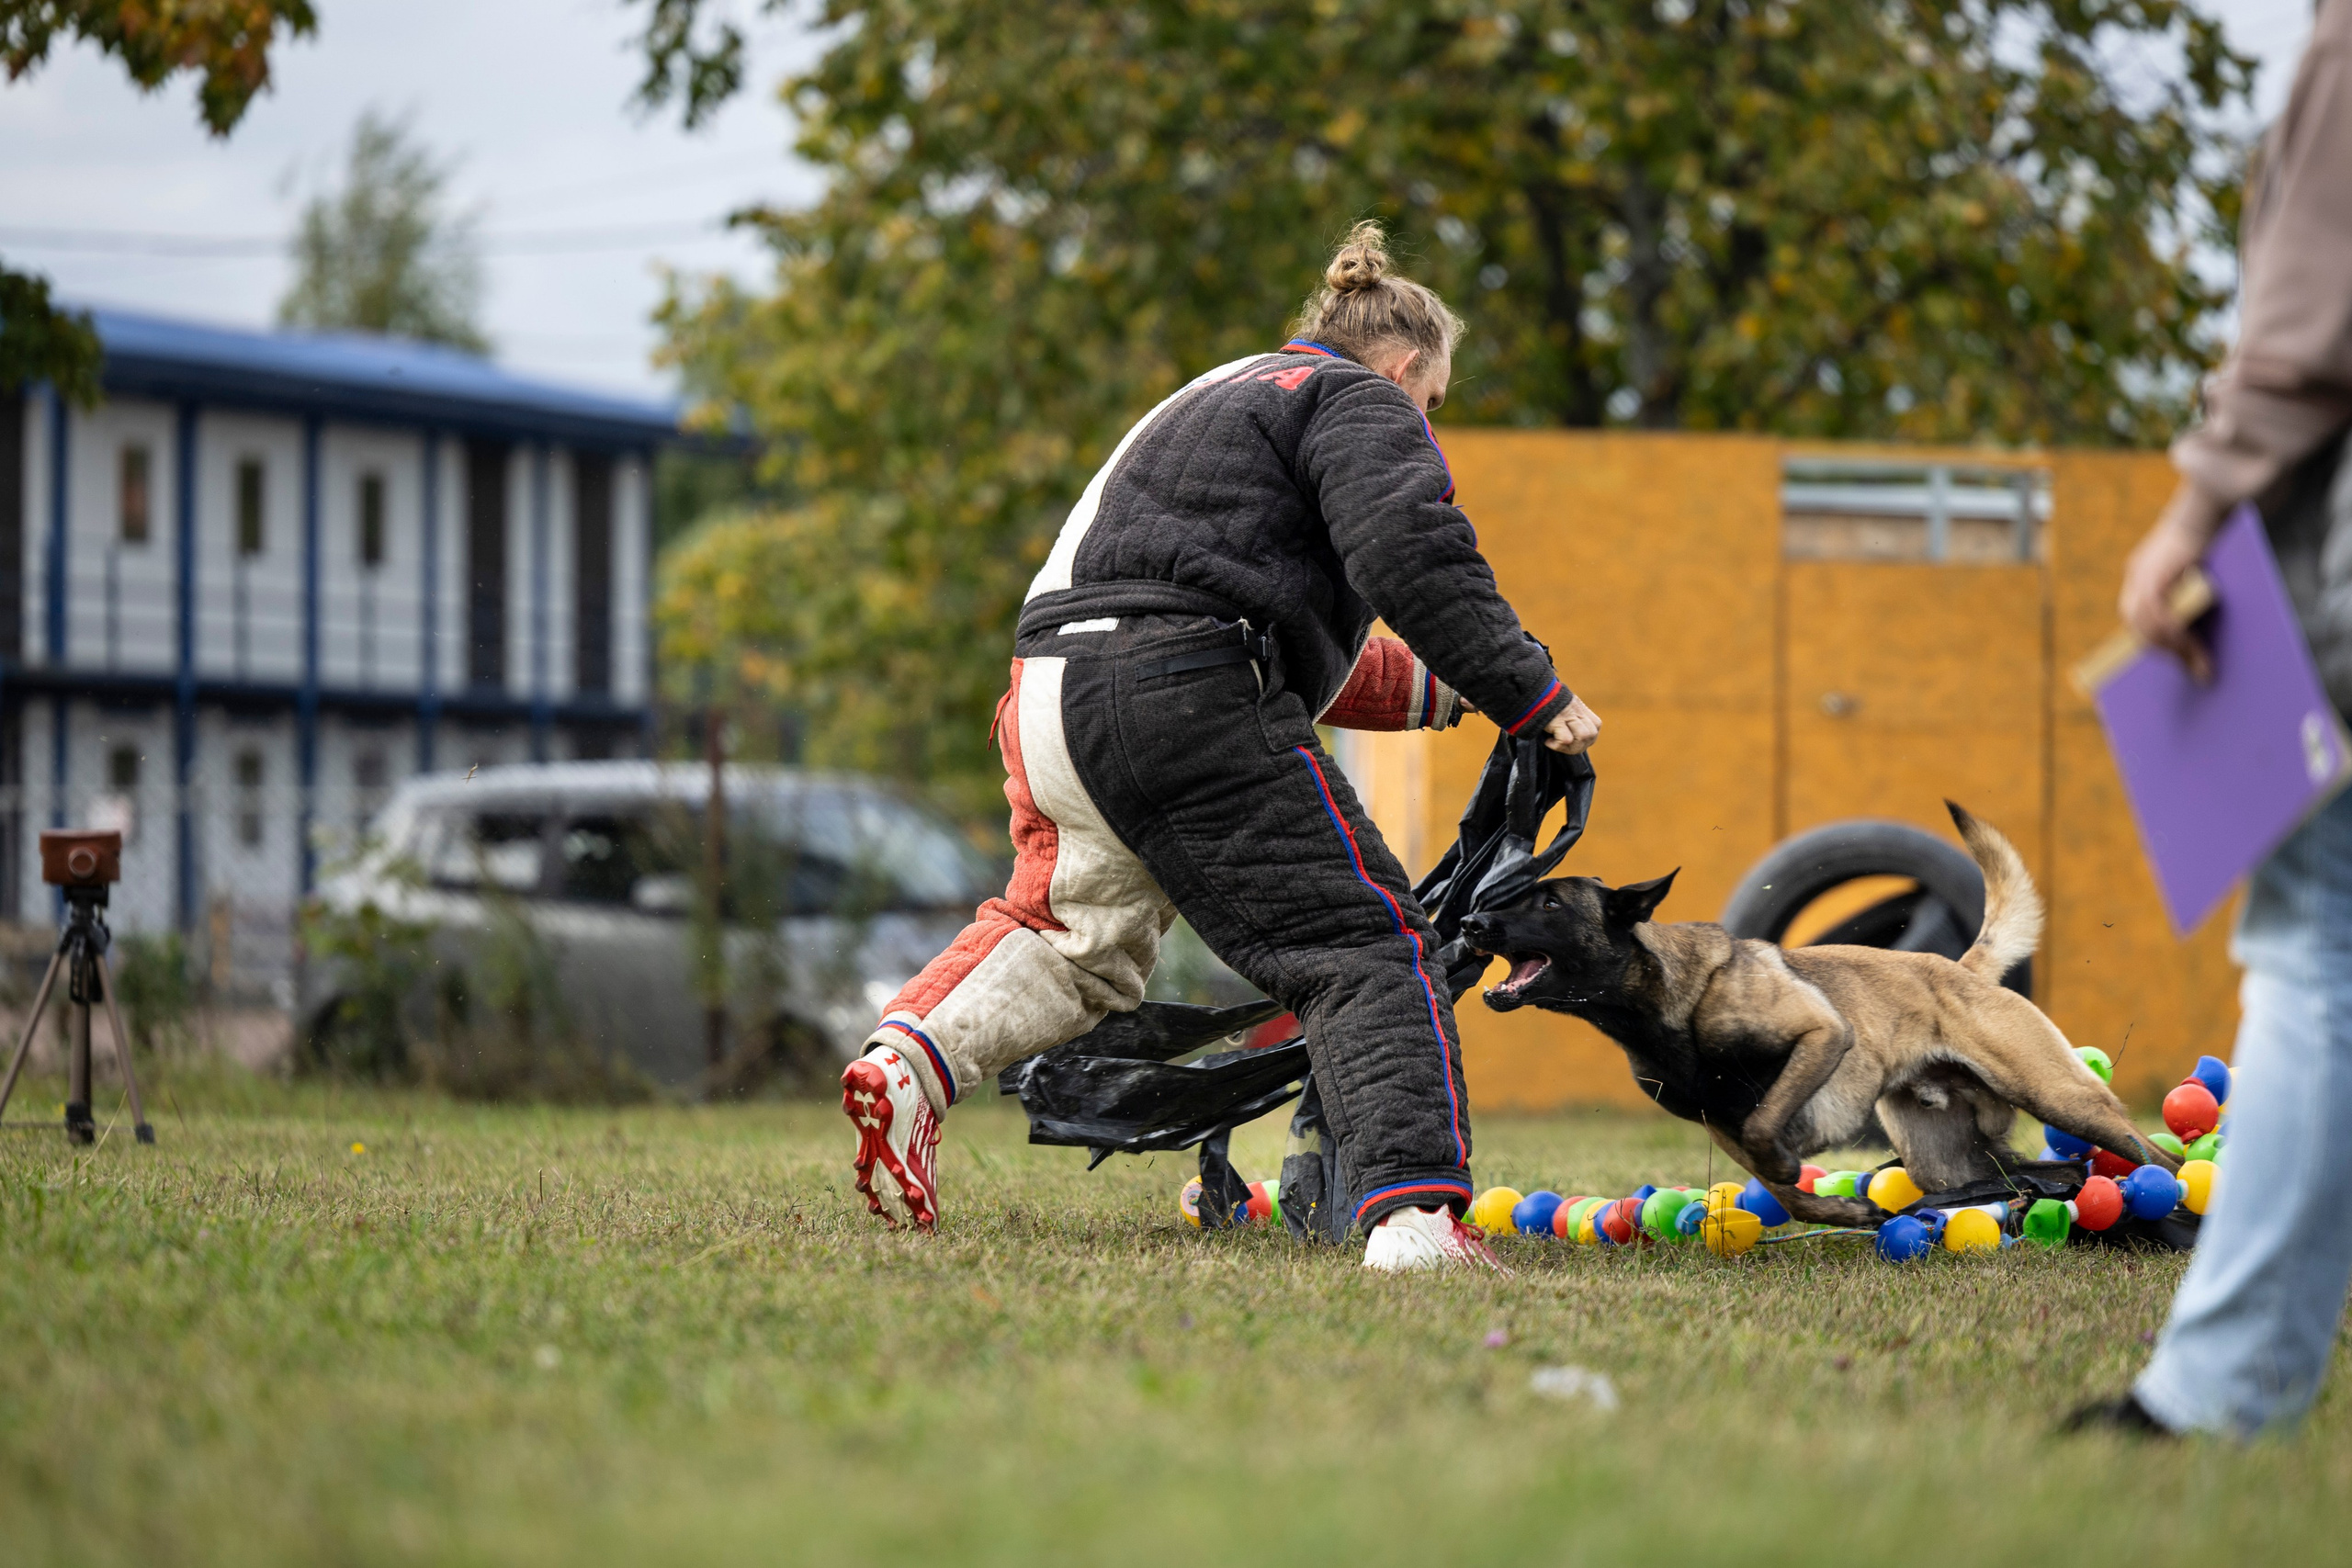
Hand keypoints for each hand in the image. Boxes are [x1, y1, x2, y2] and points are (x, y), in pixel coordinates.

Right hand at [1543, 695, 1600, 754]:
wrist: (1529, 689)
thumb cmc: (1539, 698)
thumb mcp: (1559, 702)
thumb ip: (1566, 712)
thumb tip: (1564, 731)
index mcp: (1578, 706)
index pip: (1596, 725)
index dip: (1587, 737)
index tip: (1571, 738)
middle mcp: (1577, 710)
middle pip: (1592, 735)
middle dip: (1579, 746)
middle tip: (1563, 745)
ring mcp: (1568, 715)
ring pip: (1583, 737)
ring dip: (1570, 747)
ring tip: (1556, 743)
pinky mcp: (1557, 720)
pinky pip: (1566, 740)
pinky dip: (1557, 745)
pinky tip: (1548, 741)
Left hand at [2119, 481, 2229, 683]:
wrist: (2206, 509)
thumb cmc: (2209, 537)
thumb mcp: (2193, 571)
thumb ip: (2186, 594)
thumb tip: (2200, 625)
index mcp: (2141, 575)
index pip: (2136, 619)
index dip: (2152, 640)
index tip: (2172, 659)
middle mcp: (2135, 575)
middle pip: (2136, 625)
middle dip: (2162, 650)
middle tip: (2189, 667)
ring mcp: (2140, 574)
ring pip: (2144, 623)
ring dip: (2170, 646)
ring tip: (2195, 660)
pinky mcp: (2152, 574)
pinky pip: (2156, 614)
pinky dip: (2172, 631)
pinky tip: (2189, 643)